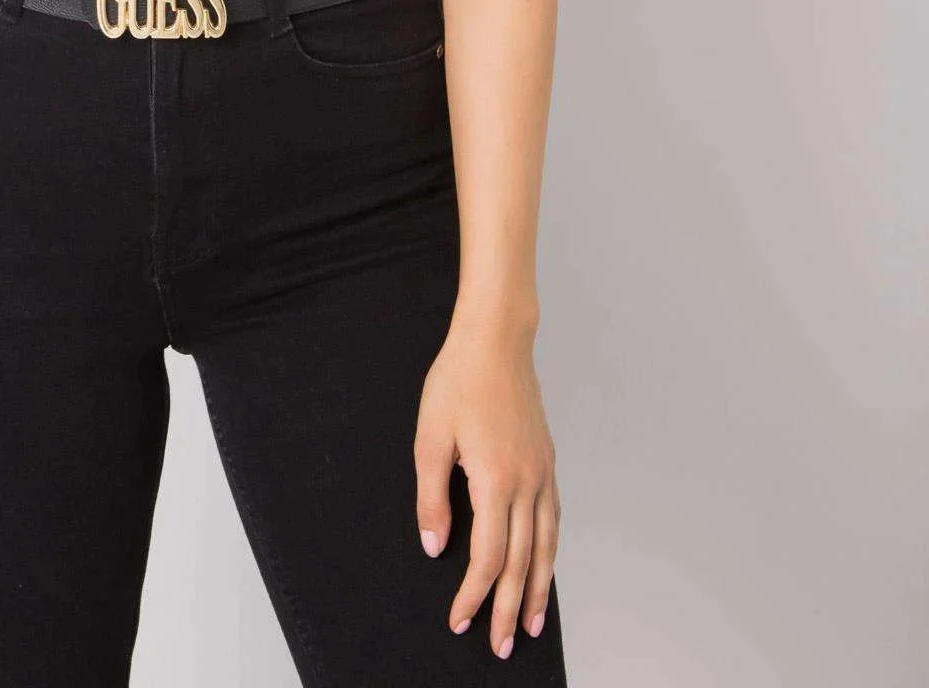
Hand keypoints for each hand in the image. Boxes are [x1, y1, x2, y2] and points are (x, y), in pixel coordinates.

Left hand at [414, 315, 560, 659]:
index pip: (487, 557)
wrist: (496, 339)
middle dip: (509, 608)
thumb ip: (432, 497)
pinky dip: (550, 550)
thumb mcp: (430, 438)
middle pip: (520, 562)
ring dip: (538, 588)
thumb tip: (435, 545)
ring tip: (532, 623)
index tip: (461, 619)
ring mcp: (542, 472)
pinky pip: (554, 518)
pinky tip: (544, 564)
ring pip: (546, 545)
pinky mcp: (547, 460)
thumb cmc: (458, 381)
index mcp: (495, 481)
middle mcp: (527, 483)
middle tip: (502, 646)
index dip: (474, 594)